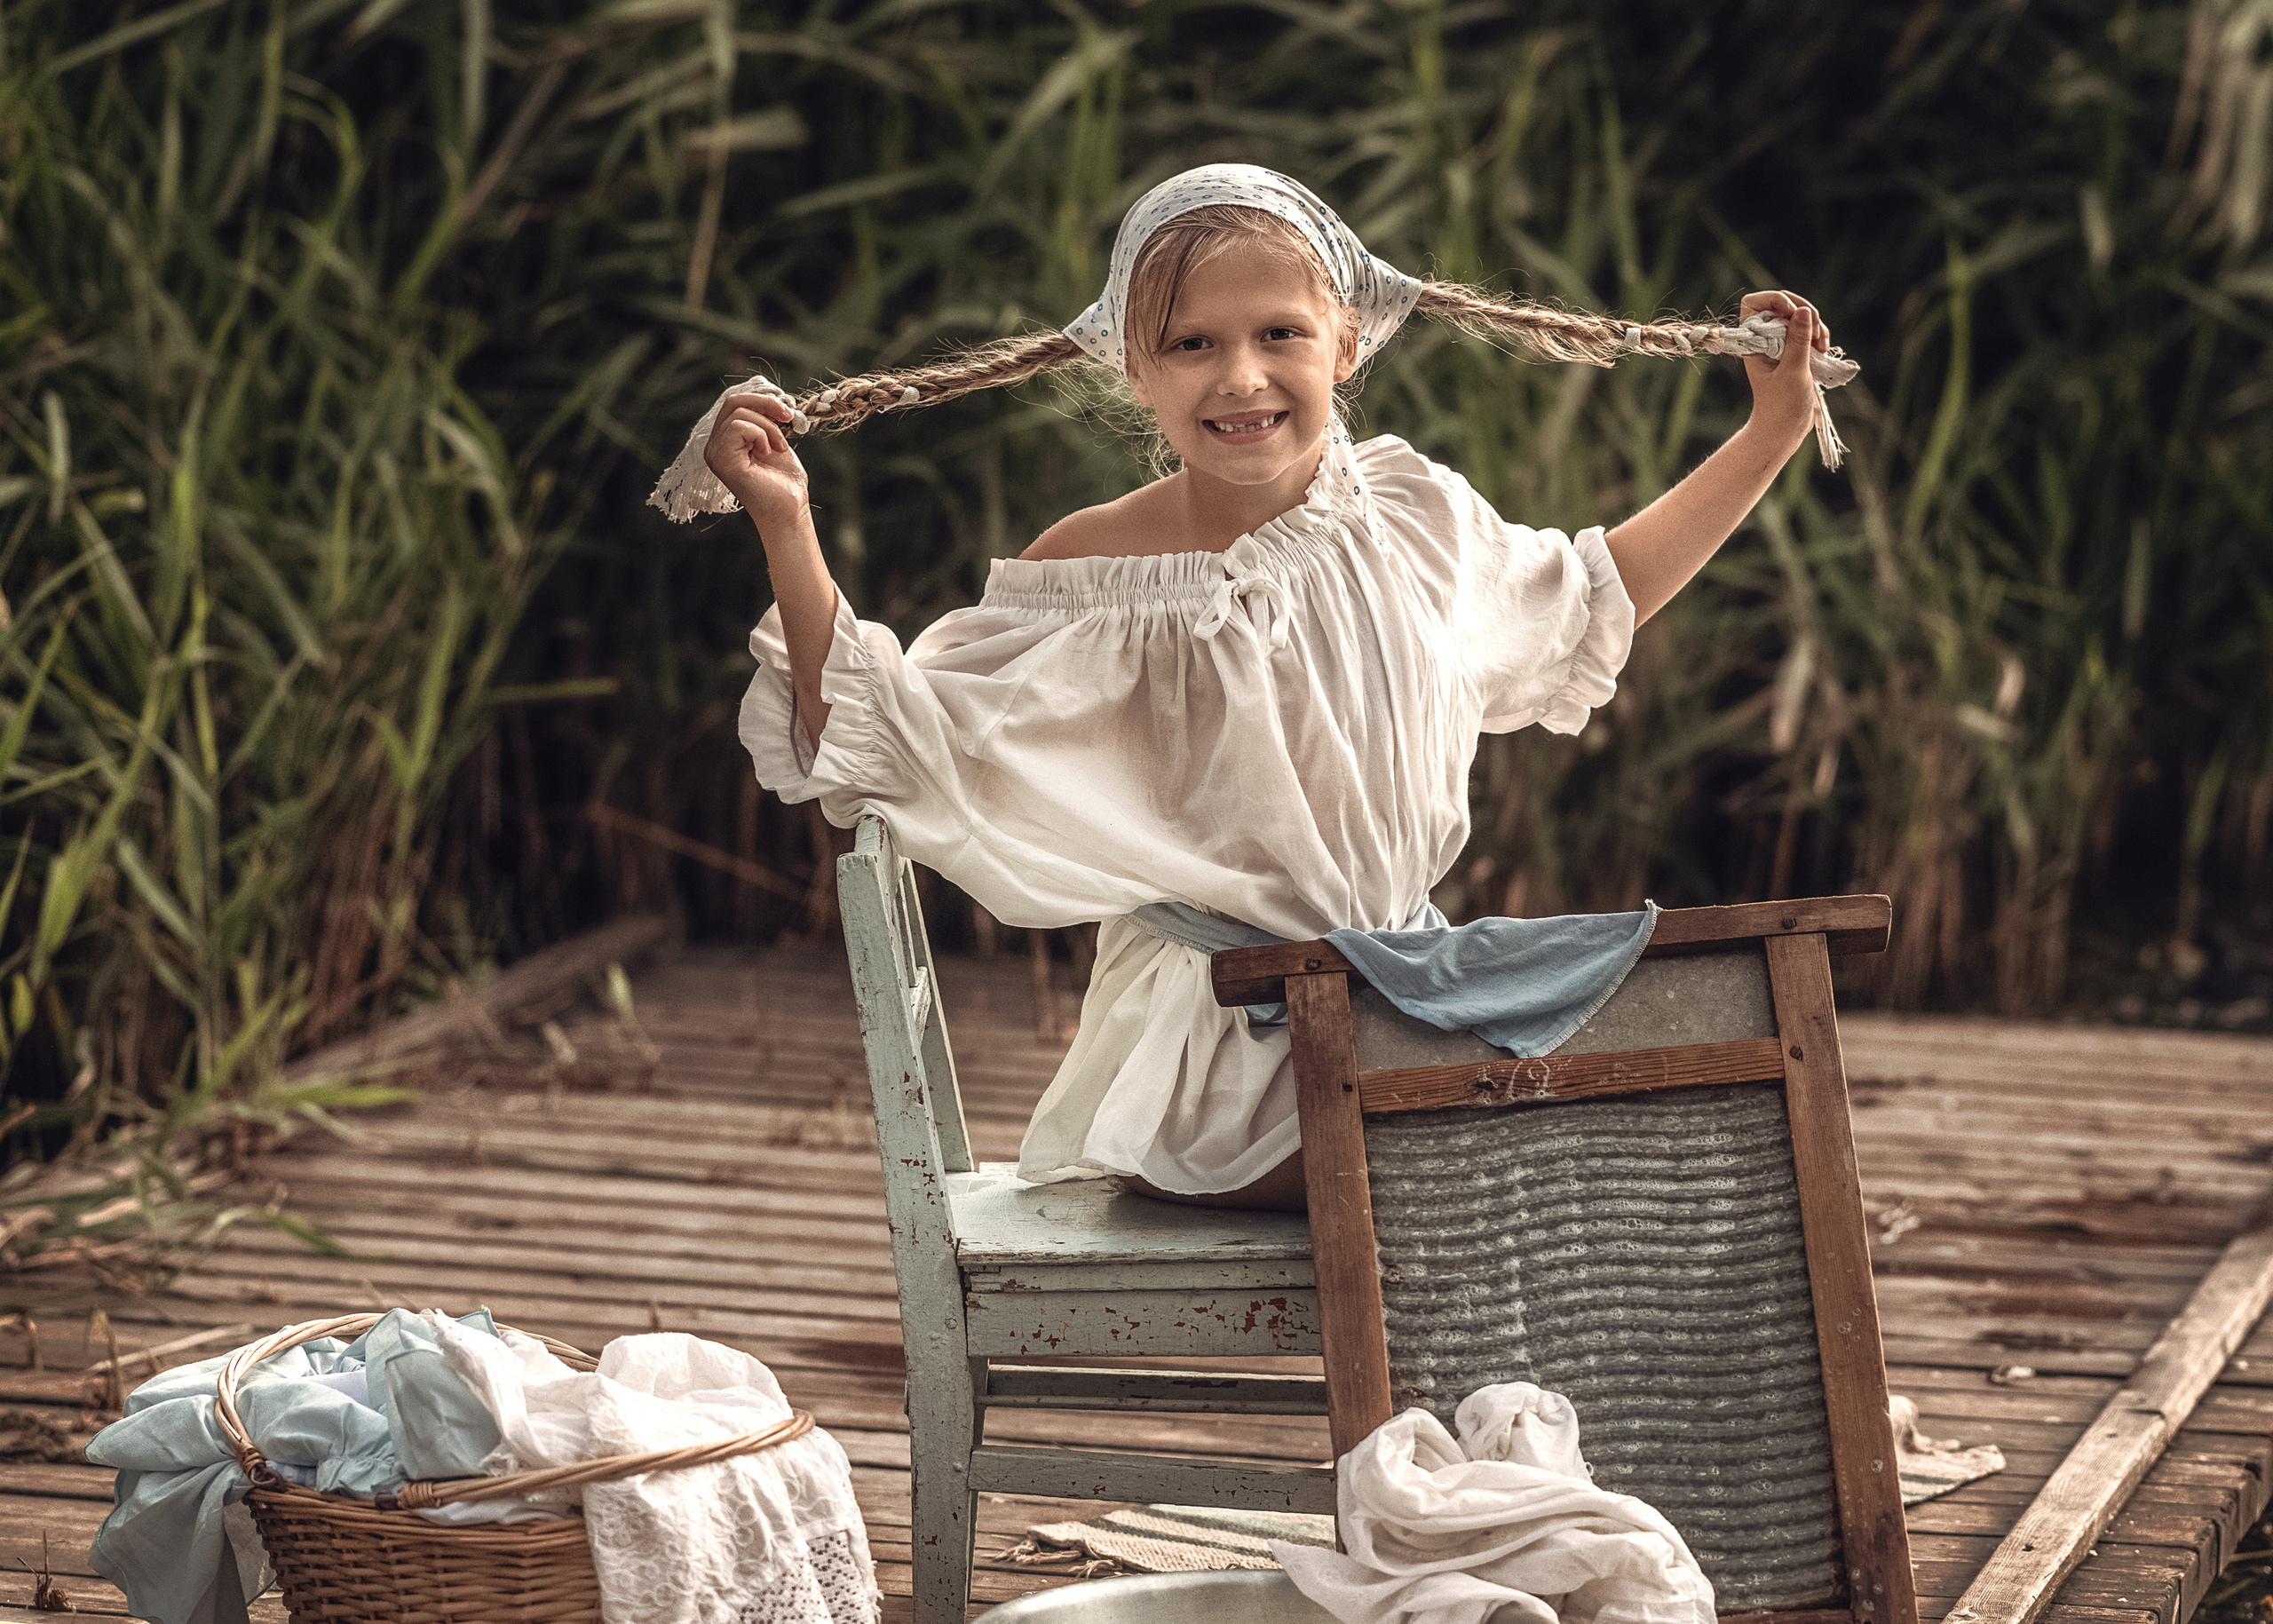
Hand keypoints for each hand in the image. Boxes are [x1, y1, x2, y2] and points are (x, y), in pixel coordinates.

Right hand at [703, 389, 809, 532]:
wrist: (790, 510)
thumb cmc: (784, 482)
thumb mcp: (775, 440)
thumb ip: (765, 420)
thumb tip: (770, 396)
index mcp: (725, 441)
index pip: (734, 403)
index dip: (762, 400)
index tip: (787, 412)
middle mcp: (714, 447)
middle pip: (733, 401)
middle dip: (766, 404)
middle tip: (788, 418)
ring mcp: (715, 454)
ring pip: (738, 412)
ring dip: (769, 426)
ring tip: (779, 447)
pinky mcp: (721, 460)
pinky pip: (739, 426)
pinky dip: (761, 435)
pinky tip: (769, 453)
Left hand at [1737, 290, 1829, 453]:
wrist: (1785, 429)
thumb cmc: (1782, 405)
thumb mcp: (1792, 371)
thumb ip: (1798, 340)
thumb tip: (1802, 310)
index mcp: (1753, 342)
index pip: (1753, 303)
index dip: (1773, 300)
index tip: (1792, 313)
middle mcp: (1765, 339)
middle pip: (1782, 304)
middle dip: (1802, 311)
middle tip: (1815, 331)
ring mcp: (1781, 344)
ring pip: (1799, 316)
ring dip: (1814, 324)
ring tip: (1821, 345)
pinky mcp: (1796, 351)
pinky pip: (1808, 330)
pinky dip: (1818, 334)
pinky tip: (1824, 349)